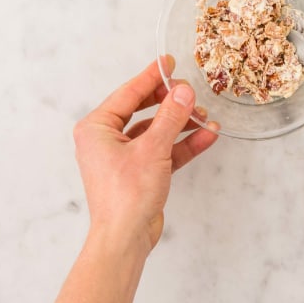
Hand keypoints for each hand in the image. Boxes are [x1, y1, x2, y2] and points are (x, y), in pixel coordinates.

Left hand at [39, 57, 217, 302]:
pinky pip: (163, 151)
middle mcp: (106, 140)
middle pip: (143, 110)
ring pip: (156, 131)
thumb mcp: (153, 150)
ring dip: (181, 124)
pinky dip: (183, 144)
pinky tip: (206, 136)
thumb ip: (170, 117)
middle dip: (170, 103)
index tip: (169, 62)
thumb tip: (184, 92)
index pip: (128, 93)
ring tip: (205, 116)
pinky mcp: (140, 172)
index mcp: (97, 128)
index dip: (151, 77)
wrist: (125, 239)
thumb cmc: (126, 197)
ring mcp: (124, 157)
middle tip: (190, 90)